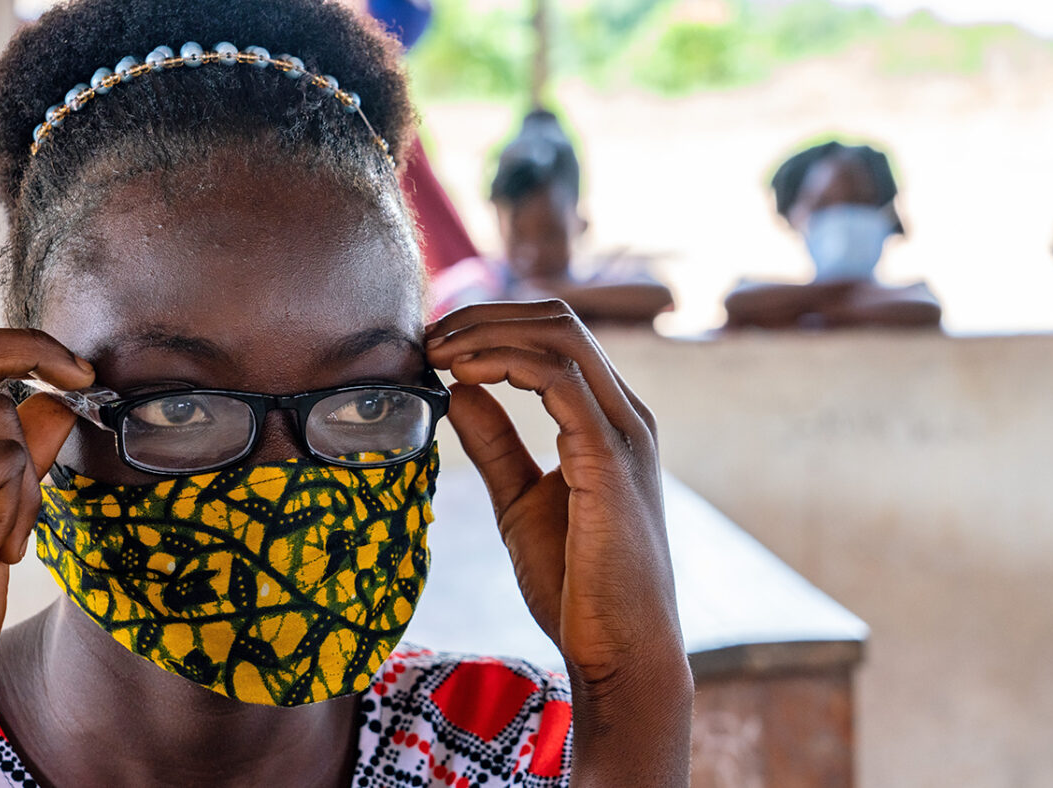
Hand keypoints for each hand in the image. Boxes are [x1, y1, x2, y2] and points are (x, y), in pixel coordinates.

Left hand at [426, 300, 690, 783]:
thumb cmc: (577, 586)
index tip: (435, 344)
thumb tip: (459, 391)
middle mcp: (625, 416)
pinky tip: (464, 376)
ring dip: (489, 332)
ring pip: (560, 337)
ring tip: (438, 351)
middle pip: (559, 319)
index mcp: (608, 420)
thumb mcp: (519, 500)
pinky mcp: (610, 461)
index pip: (556, 336)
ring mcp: (623, 434)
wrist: (619, 652)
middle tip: (428, 337)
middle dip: (486, 316)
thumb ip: (495, 444)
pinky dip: (506, 363)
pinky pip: (559, 381)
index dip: (492, 325)